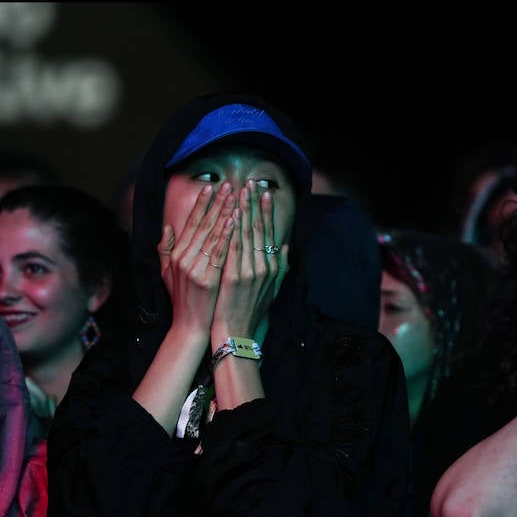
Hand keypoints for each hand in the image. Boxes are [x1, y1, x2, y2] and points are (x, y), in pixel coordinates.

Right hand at [158, 182, 235, 333]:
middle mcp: (184, 259)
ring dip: (224, 214)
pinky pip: (219, 253)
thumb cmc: (182, 300)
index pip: (190, 224)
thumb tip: (167, 228)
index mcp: (177, 255)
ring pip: (212, 236)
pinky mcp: (207, 280)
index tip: (210, 188)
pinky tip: (234, 221)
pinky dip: (226, 236)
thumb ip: (165, 249)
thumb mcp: (167, 273)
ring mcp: (195, 270)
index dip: (201, 205)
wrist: (189, 327)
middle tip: (228, 186)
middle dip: (216, 204)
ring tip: (234, 197)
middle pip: (203, 226)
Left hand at [211, 180, 287, 337]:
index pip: (270, 233)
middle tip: (252, 183)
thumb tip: (286, 248)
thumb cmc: (250, 311)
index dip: (267, 211)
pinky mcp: (235, 277)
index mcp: (273, 268)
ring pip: (246, 234)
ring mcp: (250, 272)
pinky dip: (232, 230)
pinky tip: (230, 215)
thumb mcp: (271, 290)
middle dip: (255, 203)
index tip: (265, 192)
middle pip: (259, 229)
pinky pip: (233, 248)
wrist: (236, 333)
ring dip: (243, 210)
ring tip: (240, 191)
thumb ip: (280, 268)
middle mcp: (265, 267)